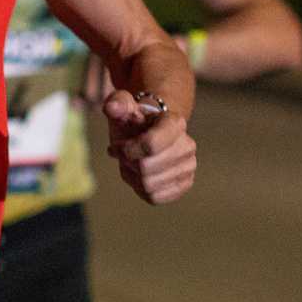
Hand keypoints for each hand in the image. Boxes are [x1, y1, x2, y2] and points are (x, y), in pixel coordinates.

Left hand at [104, 89, 195, 204]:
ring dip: (131, 177)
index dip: (125, 150)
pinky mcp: (185, 184)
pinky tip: (138, 176)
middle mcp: (188, 145)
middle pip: (146, 168)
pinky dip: (140, 190)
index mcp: (175, 123)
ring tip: (129, 165)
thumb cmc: (134, 122)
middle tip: (122, 156)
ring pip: (149, 185)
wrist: (149, 135)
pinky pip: (155, 197)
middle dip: (127, 164)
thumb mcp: (123, 108)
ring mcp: (189, 166)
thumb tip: (112, 107)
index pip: (149, 146)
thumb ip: (116, 103)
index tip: (115, 147)